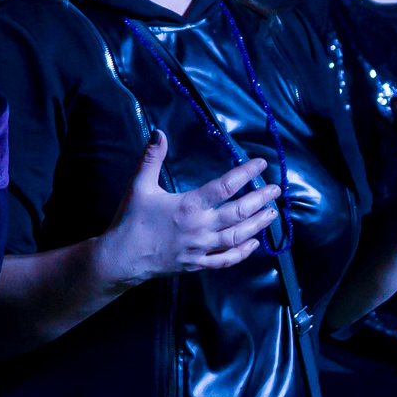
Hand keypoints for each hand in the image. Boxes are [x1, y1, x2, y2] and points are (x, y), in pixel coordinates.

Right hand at [91, 133, 279, 286]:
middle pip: (239, 212)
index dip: (245, 174)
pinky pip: (225, 259)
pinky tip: (254, 244)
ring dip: (258, 225)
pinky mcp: (197, 264)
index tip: (260, 164)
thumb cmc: (131, 220)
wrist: (120, 258)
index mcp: (188, 206)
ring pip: (237, 237)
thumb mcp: (139, 186)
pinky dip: (242, 252)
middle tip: (276, 190)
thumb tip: (159, 132)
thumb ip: (151, 158)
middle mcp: (200, 227)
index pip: (225, 187)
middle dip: (260, 200)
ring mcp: (201, 248)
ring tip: (273, 214)